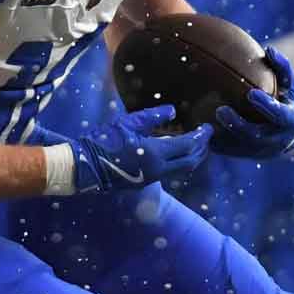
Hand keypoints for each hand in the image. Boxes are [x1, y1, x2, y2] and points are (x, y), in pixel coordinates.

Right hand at [30, 106, 212, 192]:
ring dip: (193, 158)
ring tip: (197, 147)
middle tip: (206, 137)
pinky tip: (177, 156)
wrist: (85, 167)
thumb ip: (152, 117)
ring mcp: (151, 178)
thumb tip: (172, 111)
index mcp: (155, 153)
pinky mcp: (144, 182)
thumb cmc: (104, 142)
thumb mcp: (128, 124)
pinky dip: (180, 164)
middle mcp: (158, 169)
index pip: (187, 145)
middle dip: (201, 149)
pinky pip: (170, 173)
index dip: (200, 136)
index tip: (207, 128)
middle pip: (189, 162)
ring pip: (181, 170)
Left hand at [212, 47, 293, 158]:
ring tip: (204, 123)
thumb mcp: (291, 84)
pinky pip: (230, 152)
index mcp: (291, 121)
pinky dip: (216, 144)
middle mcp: (277, 141)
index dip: (266, 106)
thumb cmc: (288, 100)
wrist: (291, 132)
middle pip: (256, 136)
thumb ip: (282, 68)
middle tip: (220, 110)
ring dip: (222, 136)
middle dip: (238, 125)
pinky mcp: (248, 155)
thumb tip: (269, 49)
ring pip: (240, 148)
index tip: (251, 94)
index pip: (280, 116)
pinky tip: (200, 132)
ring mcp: (262, 151)